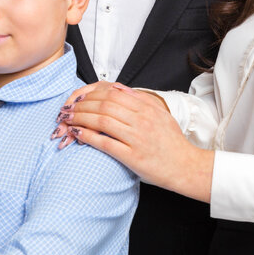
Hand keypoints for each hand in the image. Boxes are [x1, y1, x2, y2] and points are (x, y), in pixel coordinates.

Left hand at [60, 82, 213, 202]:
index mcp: (147, 108)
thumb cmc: (171, 143)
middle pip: (104, 105)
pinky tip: (77, 134)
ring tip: (68, 120)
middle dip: (81, 105)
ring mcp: (137, 138)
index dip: (91, 94)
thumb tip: (118, 88)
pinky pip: (105, 143)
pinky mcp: (133, 157)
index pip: (112, 93)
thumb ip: (140, 100)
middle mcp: (142, 120)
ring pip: (102, 121)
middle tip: (67, 109)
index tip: (78, 98)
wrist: (186, 167)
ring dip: (80, 118)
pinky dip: (88, 137)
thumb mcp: (160, 114)